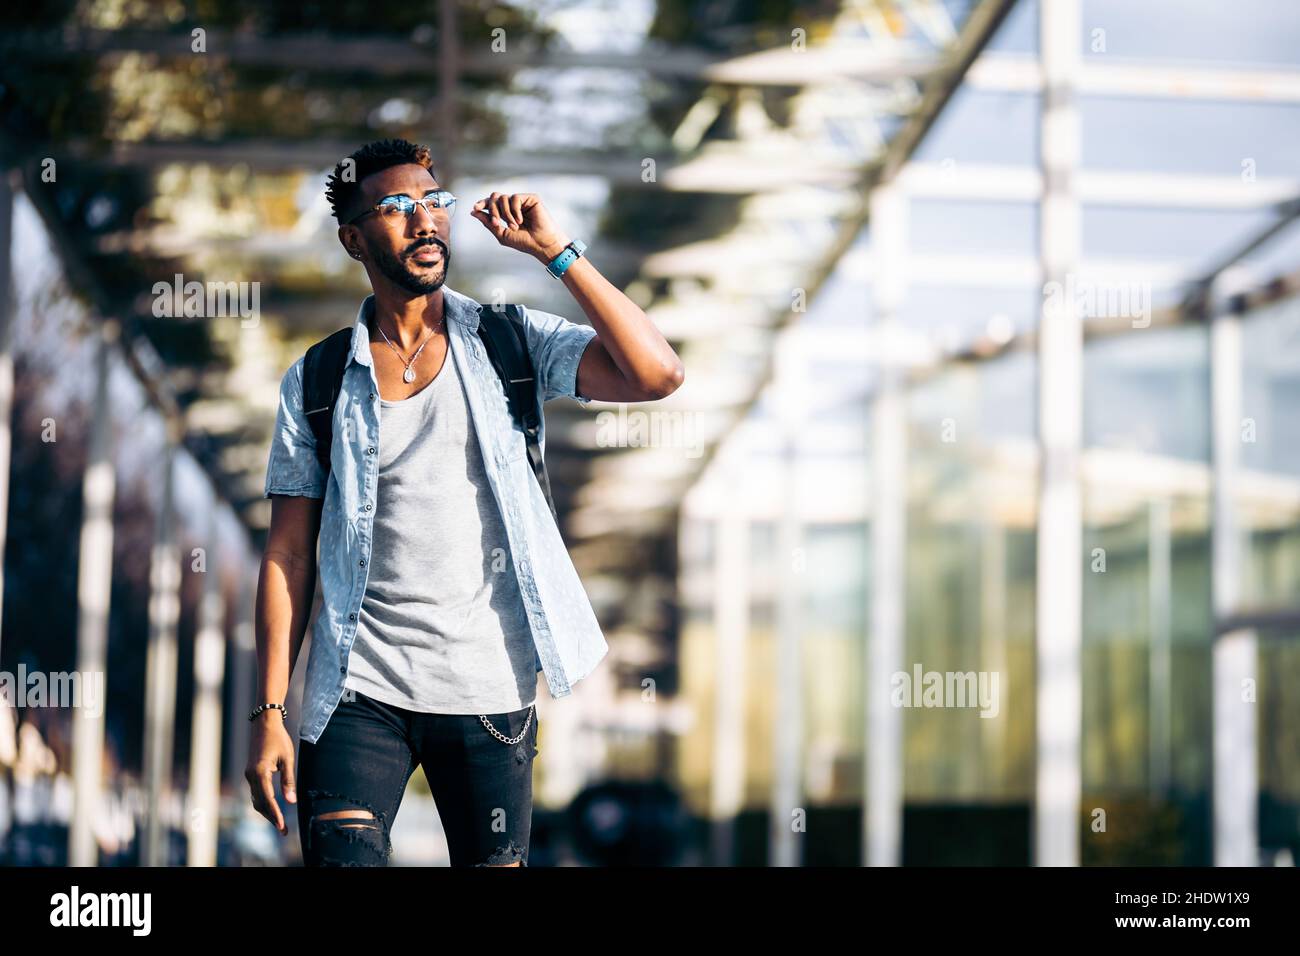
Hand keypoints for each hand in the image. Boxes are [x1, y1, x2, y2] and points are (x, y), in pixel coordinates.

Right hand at [244, 715, 296, 834]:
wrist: (264, 724)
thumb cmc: (278, 739)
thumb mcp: (287, 758)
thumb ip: (288, 780)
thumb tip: (291, 801)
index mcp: (260, 772)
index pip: (268, 799)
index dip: (275, 814)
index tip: (282, 826)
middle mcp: (251, 776)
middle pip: (260, 803)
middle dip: (271, 817)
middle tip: (284, 831)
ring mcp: (249, 775)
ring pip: (256, 800)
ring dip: (267, 812)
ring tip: (280, 824)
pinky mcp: (251, 774)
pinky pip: (256, 793)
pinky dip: (264, 803)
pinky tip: (273, 809)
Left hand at [470, 192, 569, 262]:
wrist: (541, 244)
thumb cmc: (525, 242)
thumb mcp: (502, 234)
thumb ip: (488, 222)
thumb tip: (473, 212)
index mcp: (506, 212)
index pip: (491, 202)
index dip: (482, 203)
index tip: (475, 208)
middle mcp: (513, 205)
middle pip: (495, 197)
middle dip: (492, 209)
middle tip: (497, 223)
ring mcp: (522, 201)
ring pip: (503, 198)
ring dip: (506, 214)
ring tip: (514, 226)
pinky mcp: (531, 198)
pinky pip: (515, 198)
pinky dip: (515, 211)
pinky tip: (521, 220)